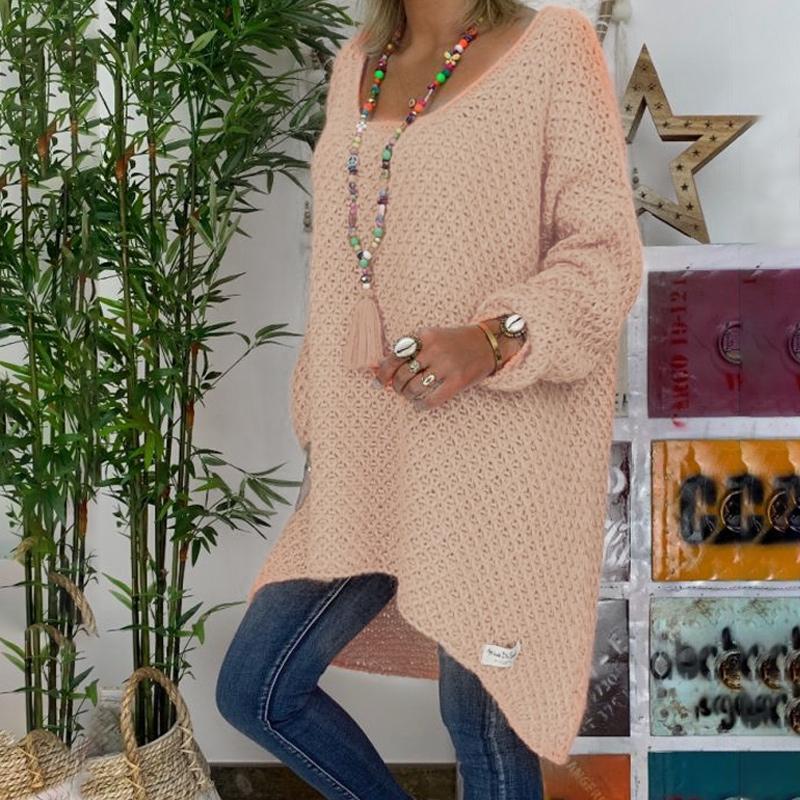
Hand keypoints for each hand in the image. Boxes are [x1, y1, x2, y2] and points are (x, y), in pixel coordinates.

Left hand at [372, 319, 523, 410]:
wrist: (487, 344)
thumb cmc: (453, 342)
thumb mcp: (431, 336)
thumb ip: (409, 349)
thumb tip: (381, 368)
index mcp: (425, 336)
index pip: (395, 356)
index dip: (383, 372)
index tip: (378, 382)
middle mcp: (435, 350)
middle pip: (403, 375)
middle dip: (396, 386)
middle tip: (398, 389)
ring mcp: (447, 366)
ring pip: (415, 388)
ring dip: (407, 395)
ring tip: (410, 394)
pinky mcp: (457, 381)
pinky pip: (431, 399)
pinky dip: (420, 405)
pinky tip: (419, 404)